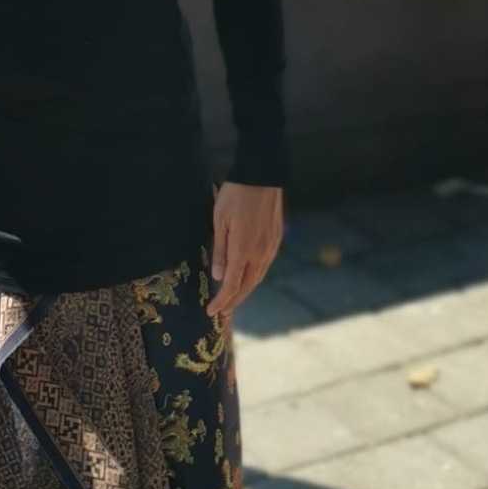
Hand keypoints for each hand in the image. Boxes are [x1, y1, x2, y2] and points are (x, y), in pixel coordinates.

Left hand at [206, 181, 283, 319]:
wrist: (262, 174)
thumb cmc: (235, 195)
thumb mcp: (220, 221)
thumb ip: (221, 251)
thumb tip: (219, 277)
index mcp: (243, 251)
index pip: (232, 286)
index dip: (221, 302)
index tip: (211, 312)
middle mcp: (260, 253)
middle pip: (247, 286)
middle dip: (234, 302)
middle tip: (222, 313)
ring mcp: (270, 247)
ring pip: (258, 277)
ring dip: (245, 291)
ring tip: (234, 300)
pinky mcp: (276, 239)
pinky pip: (265, 265)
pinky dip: (255, 277)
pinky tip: (248, 277)